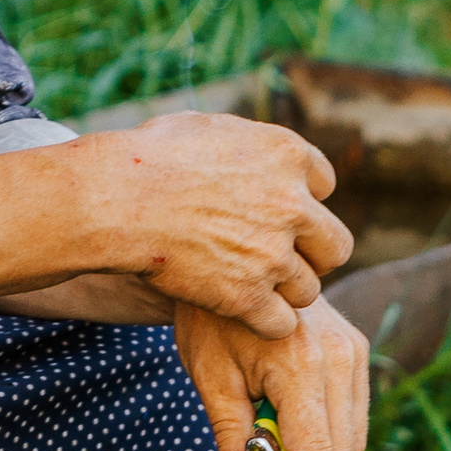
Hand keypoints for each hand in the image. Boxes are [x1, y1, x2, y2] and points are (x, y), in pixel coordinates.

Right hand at [72, 114, 352, 336]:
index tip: (273, 211)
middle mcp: (292, 203)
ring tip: (247, 284)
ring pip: (308, 289)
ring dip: (283, 290)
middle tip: (277, 257)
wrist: (115, 199)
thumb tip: (262, 152)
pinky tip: (238, 310)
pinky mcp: (248, 297)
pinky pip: (281, 323)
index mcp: (288, 154)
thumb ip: (251, 143)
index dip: (299, 200)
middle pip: (334, 245)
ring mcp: (273, 254)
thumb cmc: (150, 158)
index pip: (324, 185)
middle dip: (310, 253)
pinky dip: (263, 322)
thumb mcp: (211, 127)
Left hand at [172, 295, 370, 450]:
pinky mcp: (357, 349)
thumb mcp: (209, 374)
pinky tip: (287, 406)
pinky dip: (325, 431)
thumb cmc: (212, 319)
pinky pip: (354, 420)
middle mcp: (337, 358)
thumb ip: (228, 432)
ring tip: (267, 420)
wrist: (238, 264)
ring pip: (351, 443)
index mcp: (297, 364)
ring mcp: (353, 352)